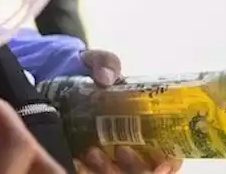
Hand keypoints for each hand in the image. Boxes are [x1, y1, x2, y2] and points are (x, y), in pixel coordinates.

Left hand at [76, 50, 181, 173]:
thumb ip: (106, 62)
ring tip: (91, 152)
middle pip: (144, 170)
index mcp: (144, 125)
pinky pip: (89, 172)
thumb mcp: (99, 62)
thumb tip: (107, 78)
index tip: (161, 165)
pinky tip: (77, 161)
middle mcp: (130, 144)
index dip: (169, 164)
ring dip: (109, 170)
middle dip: (137, 168)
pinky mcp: (84, 157)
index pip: (168, 155)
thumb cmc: (89, 72)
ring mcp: (107, 154)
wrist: (57, 74)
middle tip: (121, 151)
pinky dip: (85, 170)